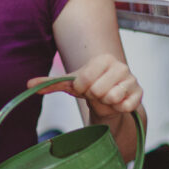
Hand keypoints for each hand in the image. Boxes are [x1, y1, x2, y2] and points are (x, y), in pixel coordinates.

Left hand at [27, 54, 142, 118]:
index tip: (84, 87)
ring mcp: (132, 80)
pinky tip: (116, 103)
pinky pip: (124, 106)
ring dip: (105, 103)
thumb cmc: (89, 88)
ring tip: (106, 98)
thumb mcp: (70, 85)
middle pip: (98, 90)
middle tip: (96, 93)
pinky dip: (117, 109)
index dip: (81, 89)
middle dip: (94, 96)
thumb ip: (51, 83)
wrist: (108, 101)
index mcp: (103, 59)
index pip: (84, 79)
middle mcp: (120, 66)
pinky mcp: (140, 94)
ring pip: (112, 98)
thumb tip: (28, 85)